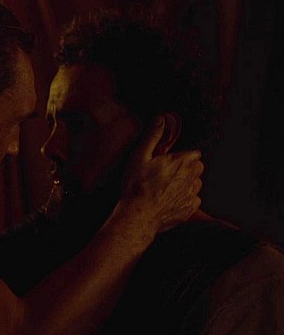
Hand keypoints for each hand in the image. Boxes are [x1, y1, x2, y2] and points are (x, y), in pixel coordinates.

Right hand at [118, 115, 203, 233]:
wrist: (137, 215)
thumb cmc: (136, 186)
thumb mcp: (139, 157)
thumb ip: (152, 136)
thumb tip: (161, 119)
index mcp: (181, 162)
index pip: (195, 154)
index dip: (183, 156)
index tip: (171, 160)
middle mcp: (191, 177)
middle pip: (198, 167)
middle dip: (187, 168)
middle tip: (168, 173)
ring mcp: (192, 194)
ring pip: (196, 184)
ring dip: (187, 183)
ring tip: (167, 187)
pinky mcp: (189, 209)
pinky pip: (193, 200)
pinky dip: (184, 199)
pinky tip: (169, 200)